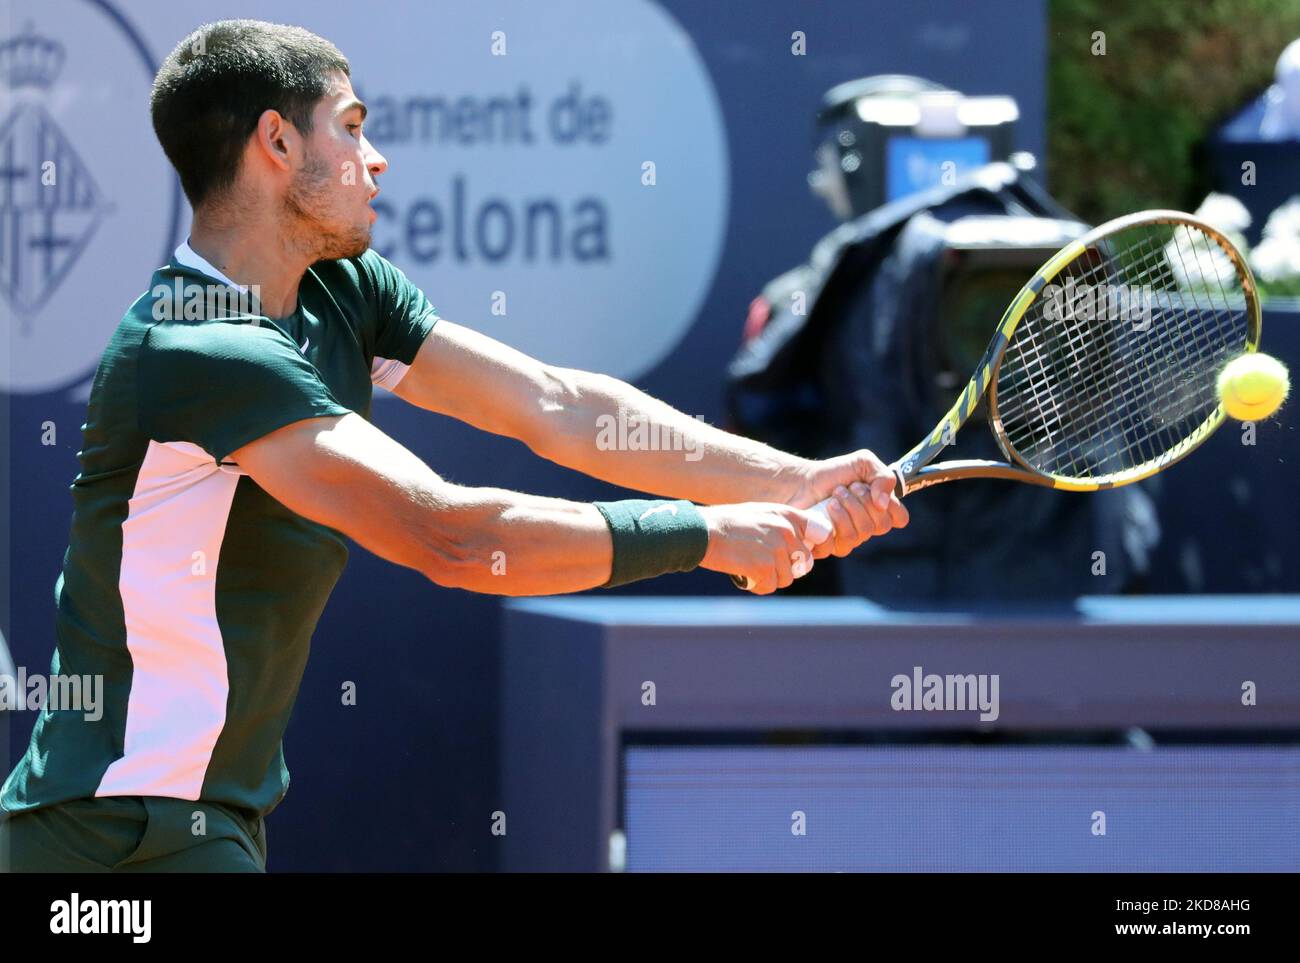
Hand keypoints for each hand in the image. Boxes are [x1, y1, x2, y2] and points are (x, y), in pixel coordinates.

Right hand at [698, 503, 831, 594]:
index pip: (821, 533)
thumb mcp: (761, 513)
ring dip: (769, 577)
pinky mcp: (764, 568)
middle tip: (765, 564)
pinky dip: (756, 585)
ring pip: (786, 578)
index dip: (810, 546)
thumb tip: (800, 545)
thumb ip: (783, 525)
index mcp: (788, 515)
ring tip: (750, 566)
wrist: (703, 531)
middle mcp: (787, 532)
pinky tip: (743, 574)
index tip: (799, 553)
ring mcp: (777, 550)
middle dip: (787, 568)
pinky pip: (770, 586)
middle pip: (804, 562)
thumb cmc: (728, 523)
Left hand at [788, 449, 908, 558]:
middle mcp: (867, 526)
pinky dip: (834, 521)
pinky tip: (825, 509)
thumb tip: (883, 503)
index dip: (892, 507)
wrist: (801, 482)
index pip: (900, 518)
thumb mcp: (863, 463)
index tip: (875, 492)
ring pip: (862, 534)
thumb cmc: (833, 474)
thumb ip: (883, 476)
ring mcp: (850, 539)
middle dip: (863, 502)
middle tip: (847, 488)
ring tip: (834, 496)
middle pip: (881, 525)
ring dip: (848, 508)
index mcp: (880, 509)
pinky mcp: (830, 547)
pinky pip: (841, 543)